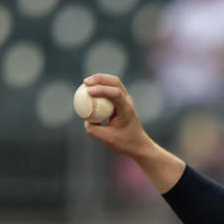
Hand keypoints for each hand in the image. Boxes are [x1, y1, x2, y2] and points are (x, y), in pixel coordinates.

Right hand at [80, 73, 184, 193]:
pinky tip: (89, 91)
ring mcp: (125, 100)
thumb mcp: (108, 139)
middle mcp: (127, 102)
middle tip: (85, 82)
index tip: (89, 91)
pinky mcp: (121, 102)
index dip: (102, 90)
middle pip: (115, 82)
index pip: (116, 94)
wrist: (138, 145)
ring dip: (100, 80)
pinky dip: (100, 87)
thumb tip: (85, 120)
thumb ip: (94, 130)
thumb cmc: (125, 143)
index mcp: (127, 109)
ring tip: (86, 83)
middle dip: (100, 78)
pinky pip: (110, 91)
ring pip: (114, 83)